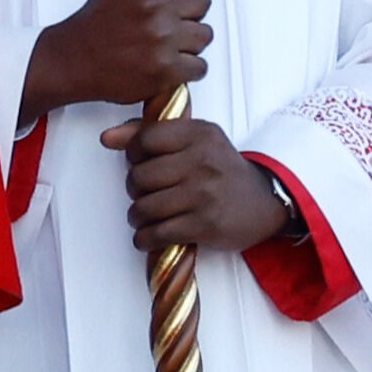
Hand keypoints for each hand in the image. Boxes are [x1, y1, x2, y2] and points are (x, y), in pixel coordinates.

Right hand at [22, 0, 214, 119]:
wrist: (74, 59)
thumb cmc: (97, 22)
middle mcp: (154, 5)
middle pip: (203, 1)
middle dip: (189, 11)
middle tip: (167, 20)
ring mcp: (162, 38)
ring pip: (205, 34)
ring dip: (189, 41)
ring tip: (164, 43)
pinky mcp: (167, 69)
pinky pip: (200, 65)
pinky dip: (186, 67)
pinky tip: (165, 61)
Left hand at [101, 115, 293, 253]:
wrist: (265, 201)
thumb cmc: (220, 167)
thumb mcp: (194, 139)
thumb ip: (147, 132)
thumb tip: (106, 138)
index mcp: (198, 134)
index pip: (144, 140)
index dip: (133, 155)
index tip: (139, 163)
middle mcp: (202, 162)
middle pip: (140, 176)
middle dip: (134, 188)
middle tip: (142, 193)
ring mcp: (205, 194)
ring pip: (145, 206)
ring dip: (136, 215)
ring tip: (142, 215)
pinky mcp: (207, 225)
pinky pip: (159, 233)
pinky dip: (145, 238)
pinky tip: (147, 236)